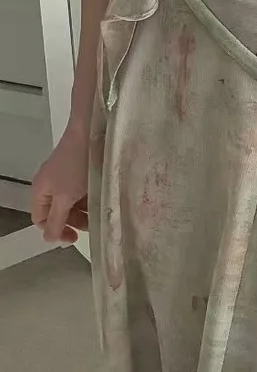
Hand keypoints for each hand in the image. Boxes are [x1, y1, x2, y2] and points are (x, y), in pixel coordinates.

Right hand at [30, 123, 89, 244]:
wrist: (91, 131)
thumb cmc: (76, 166)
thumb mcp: (64, 198)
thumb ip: (56, 220)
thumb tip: (49, 239)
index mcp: (40, 191)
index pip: (41, 220)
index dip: (57, 231)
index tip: (75, 237)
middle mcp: (49, 184)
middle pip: (57, 212)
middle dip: (73, 221)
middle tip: (92, 224)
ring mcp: (64, 176)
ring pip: (71, 202)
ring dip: (84, 210)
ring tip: (100, 212)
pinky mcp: (79, 169)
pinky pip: (81, 191)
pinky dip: (90, 198)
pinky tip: (102, 199)